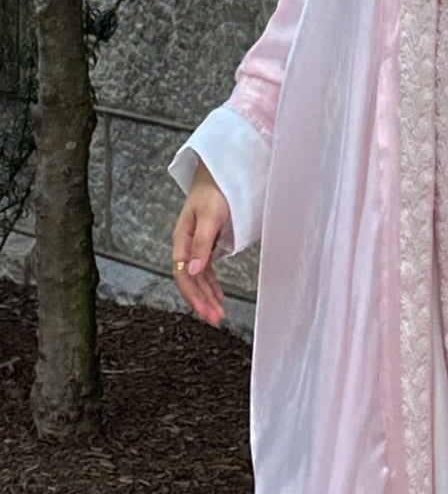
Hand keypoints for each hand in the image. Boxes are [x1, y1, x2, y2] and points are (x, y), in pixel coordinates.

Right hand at [171, 159, 230, 326]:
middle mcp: (186, 244)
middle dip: (201, 301)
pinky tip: (218, 295)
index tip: (206, 311)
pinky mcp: (205, 243)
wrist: (219, 174)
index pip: (183, 273)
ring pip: (198, 276)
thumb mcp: (210, 217)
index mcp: (182, 238)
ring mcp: (195, 245)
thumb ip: (203, 243)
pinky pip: (204, 269)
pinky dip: (211, 283)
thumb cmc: (214, 192)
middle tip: (214, 319)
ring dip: (207, 295)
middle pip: (190, 279)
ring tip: (217, 313)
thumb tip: (193, 270)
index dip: (193, 294)